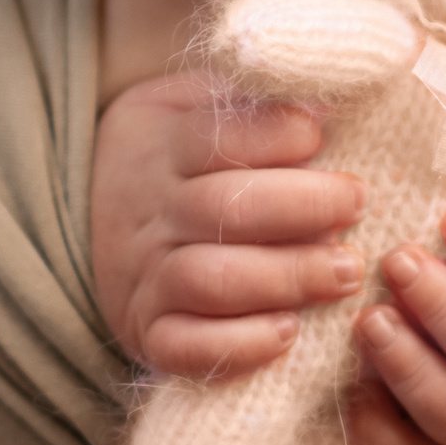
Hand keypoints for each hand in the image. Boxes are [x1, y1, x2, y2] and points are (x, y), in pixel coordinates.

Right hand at [92, 74, 364, 378]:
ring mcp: (144, 276)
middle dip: (300, 206)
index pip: (214, 136)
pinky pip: (184, 347)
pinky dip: (238, 344)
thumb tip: (335, 98)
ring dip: (286, 277)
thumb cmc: (178, 157)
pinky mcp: (148, 331)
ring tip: (346, 272)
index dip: (274, 135)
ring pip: (209, 280)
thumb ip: (253, 96)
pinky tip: (288, 333)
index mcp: (161, 143)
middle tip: (357, 203)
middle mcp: (150, 211)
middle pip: (221, 209)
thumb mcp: (193, 103)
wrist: (88, 220)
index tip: (320, 134)